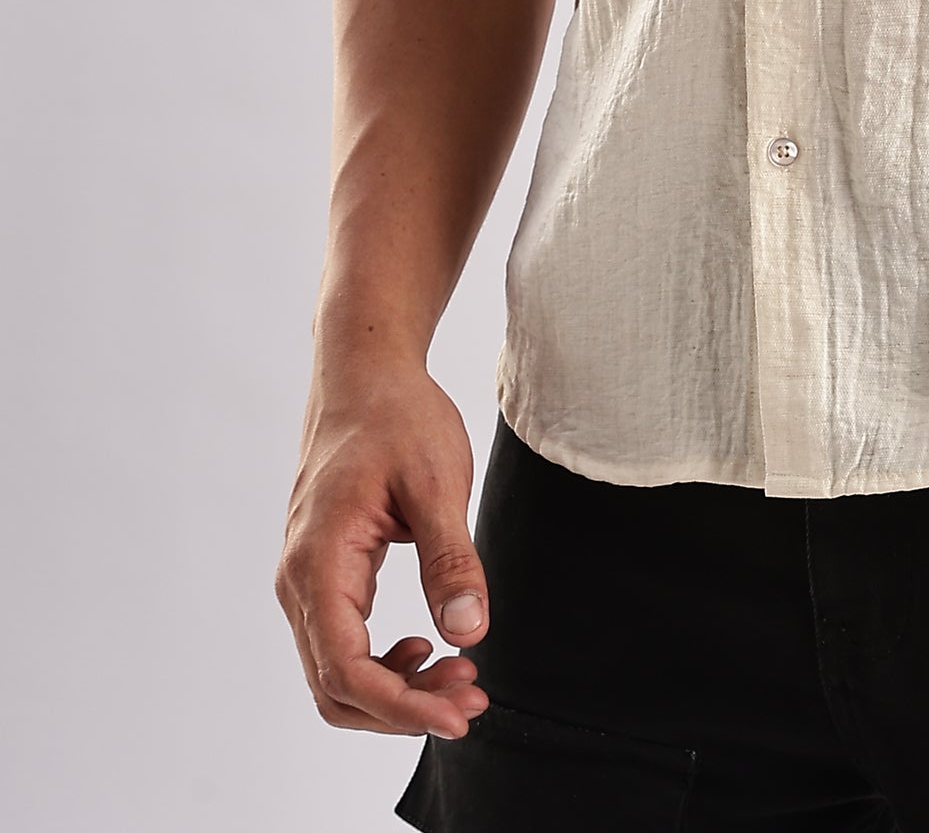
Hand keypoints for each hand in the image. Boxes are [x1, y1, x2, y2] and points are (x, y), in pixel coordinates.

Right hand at [275, 354, 491, 736]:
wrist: (364, 372)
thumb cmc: (396, 416)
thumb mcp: (437, 481)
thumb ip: (451, 559)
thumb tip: (469, 633)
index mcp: (318, 561)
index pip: (346, 669)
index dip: (401, 706)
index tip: (457, 714)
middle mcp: (298, 580)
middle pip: (336, 687)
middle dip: (403, 707)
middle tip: (471, 698)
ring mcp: (304, 580)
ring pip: (336, 672)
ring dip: (395, 691)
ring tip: (460, 677)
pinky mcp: (322, 574)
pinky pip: (341, 642)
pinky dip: (383, 663)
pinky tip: (428, 648)